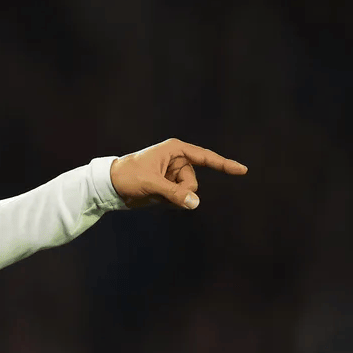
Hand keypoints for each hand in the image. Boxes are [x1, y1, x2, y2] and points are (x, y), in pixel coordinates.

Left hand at [110, 138, 247, 208]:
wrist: (109, 186)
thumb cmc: (127, 176)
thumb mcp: (150, 184)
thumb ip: (174, 193)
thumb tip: (195, 202)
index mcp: (175, 150)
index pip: (205, 157)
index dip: (224, 164)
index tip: (243, 170)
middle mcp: (177, 160)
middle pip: (193, 182)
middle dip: (181, 191)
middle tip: (159, 189)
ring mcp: (173, 174)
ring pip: (187, 192)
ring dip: (173, 198)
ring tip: (153, 192)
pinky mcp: (169, 186)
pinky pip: (179, 198)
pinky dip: (170, 202)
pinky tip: (155, 198)